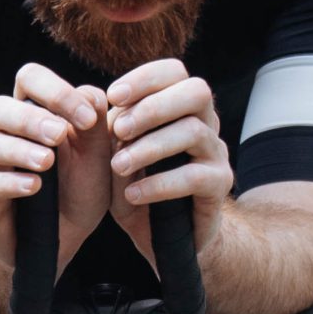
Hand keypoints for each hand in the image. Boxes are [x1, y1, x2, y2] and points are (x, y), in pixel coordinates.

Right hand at [0, 65, 110, 269]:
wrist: (62, 242)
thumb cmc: (77, 192)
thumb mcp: (97, 158)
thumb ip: (96, 125)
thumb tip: (91, 93)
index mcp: (34, 115)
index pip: (30, 79)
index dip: (55, 90)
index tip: (88, 119)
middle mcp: (5, 135)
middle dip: (31, 119)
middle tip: (60, 136)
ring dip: (19, 149)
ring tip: (47, 163)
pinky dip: (10, 183)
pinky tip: (34, 187)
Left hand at [105, 59, 232, 263]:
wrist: (163, 241)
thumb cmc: (137, 189)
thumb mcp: (114, 157)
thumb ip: (108, 130)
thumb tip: (94, 99)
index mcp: (181, 107)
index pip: (174, 72)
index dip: (145, 78)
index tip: (112, 96)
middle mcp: (205, 124)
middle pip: (196, 91)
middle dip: (153, 106)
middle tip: (118, 130)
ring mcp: (215, 153)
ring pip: (193, 132)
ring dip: (150, 146)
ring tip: (118, 166)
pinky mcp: (219, 185)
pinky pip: (194, 176)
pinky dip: (159, 184)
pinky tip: (132, 194)